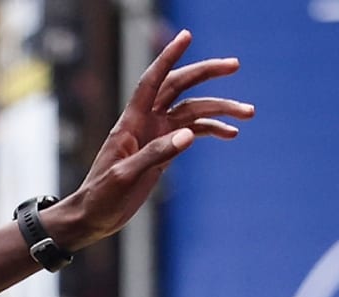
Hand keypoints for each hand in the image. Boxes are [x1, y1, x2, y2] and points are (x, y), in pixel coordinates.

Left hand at [46, 29, 252, 251]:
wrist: (91, 220)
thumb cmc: (99, 198)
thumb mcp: (124, 177)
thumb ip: (155, 155)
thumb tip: (189, 135)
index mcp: (131, 123)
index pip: (152, 81)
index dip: (168, 57)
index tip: (187, 35)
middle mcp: (146, 123)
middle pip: (180, 87)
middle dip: (207, 73)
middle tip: (234, 65)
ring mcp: (156, 136)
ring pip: (193, 112)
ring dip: (220, 110)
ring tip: (248, 113)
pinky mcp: (163, 152)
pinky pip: (193, 133)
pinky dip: (212, 131)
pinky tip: (231, 133)